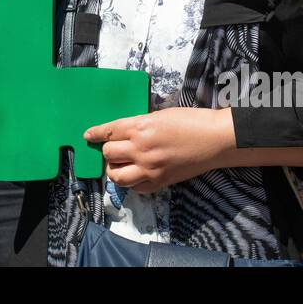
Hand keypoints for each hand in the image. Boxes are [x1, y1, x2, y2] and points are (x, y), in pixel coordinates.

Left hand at [83, 108, 233, 193]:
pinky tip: (137, 175)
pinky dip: (133, 183)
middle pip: (108, 153)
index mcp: (140, 126)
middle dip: (108, 151)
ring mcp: (150, 168)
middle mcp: (141, 148)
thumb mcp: (160, 115)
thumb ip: (140, 124)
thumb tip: (125, 132)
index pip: (108, 131)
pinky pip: (136, 188)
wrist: (214, 140)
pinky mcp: (160, 182)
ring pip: (116, 175)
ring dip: (115, 170)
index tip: (88, 136)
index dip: (95, 133)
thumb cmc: (191, 121)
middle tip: (114, 149)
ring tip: (120, 165)